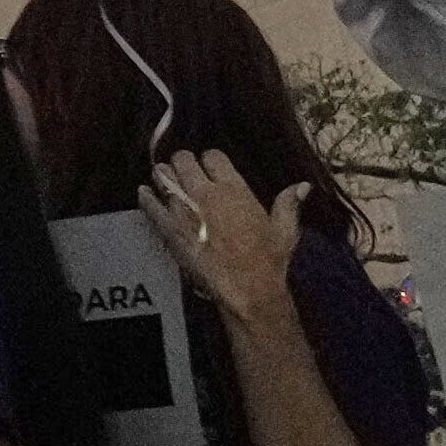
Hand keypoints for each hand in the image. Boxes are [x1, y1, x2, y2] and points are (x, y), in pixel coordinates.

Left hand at [147, 141, 306, 330]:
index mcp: (234, 189)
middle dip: (183, 162)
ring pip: (164, 178)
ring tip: (165, 178)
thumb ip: (288, 204)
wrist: (247, 288)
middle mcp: (205, 194)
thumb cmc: (268, 260)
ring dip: (165, 176)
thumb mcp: (284, 230)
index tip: (210, 167)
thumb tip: (301, 185)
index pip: (213, 157)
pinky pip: (151, 206)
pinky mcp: (169, 229)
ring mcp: (184, 210)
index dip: (210, 160)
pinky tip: (144, 192)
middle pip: (183, 161)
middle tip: (184, 169)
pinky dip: (146, 197)